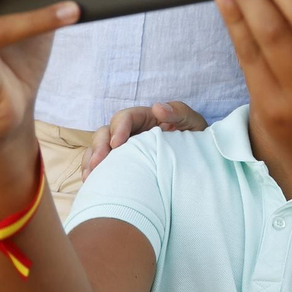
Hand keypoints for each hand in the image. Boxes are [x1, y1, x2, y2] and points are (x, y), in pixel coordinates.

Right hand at [84, 101, 206, 178]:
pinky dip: (94, 174)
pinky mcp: (122, 166)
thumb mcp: (193, 123)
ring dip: (91, 161)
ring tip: (90, 176)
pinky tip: (91, 184)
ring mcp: (124, 149)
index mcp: (145, 118)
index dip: (118, 128)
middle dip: (99, 147)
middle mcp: (131, 132)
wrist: (200, 162)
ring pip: (99, 150)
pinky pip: (103, 167)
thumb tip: (158, 108)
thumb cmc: (196, 139)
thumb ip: (179, 113)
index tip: (117, 143)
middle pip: (106, 133)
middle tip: (98, 163)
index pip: (125, 118)